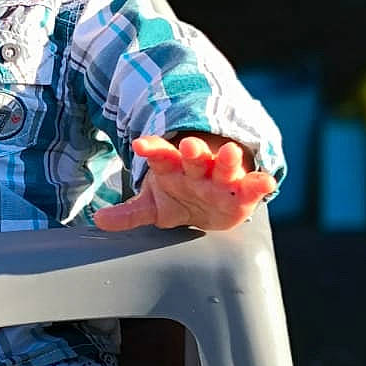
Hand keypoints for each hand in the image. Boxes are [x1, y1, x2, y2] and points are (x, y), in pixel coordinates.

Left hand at [93, 135, 276, 233]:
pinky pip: (252, 186)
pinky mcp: (242, 192)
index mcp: (173, 168)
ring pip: (223, 167)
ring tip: (231, 153)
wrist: (211, 205)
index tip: (140, 145)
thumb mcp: (153, 206)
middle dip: (193, 151)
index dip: (152, 149)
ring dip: (226, 160)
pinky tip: (267, 182)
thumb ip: (129, 213)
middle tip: (190, 145)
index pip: (161, 155)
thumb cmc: (180, 198)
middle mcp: (198, 169)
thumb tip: (99, 220)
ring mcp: (221, 178)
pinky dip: (259, 183)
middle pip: (194, 158)